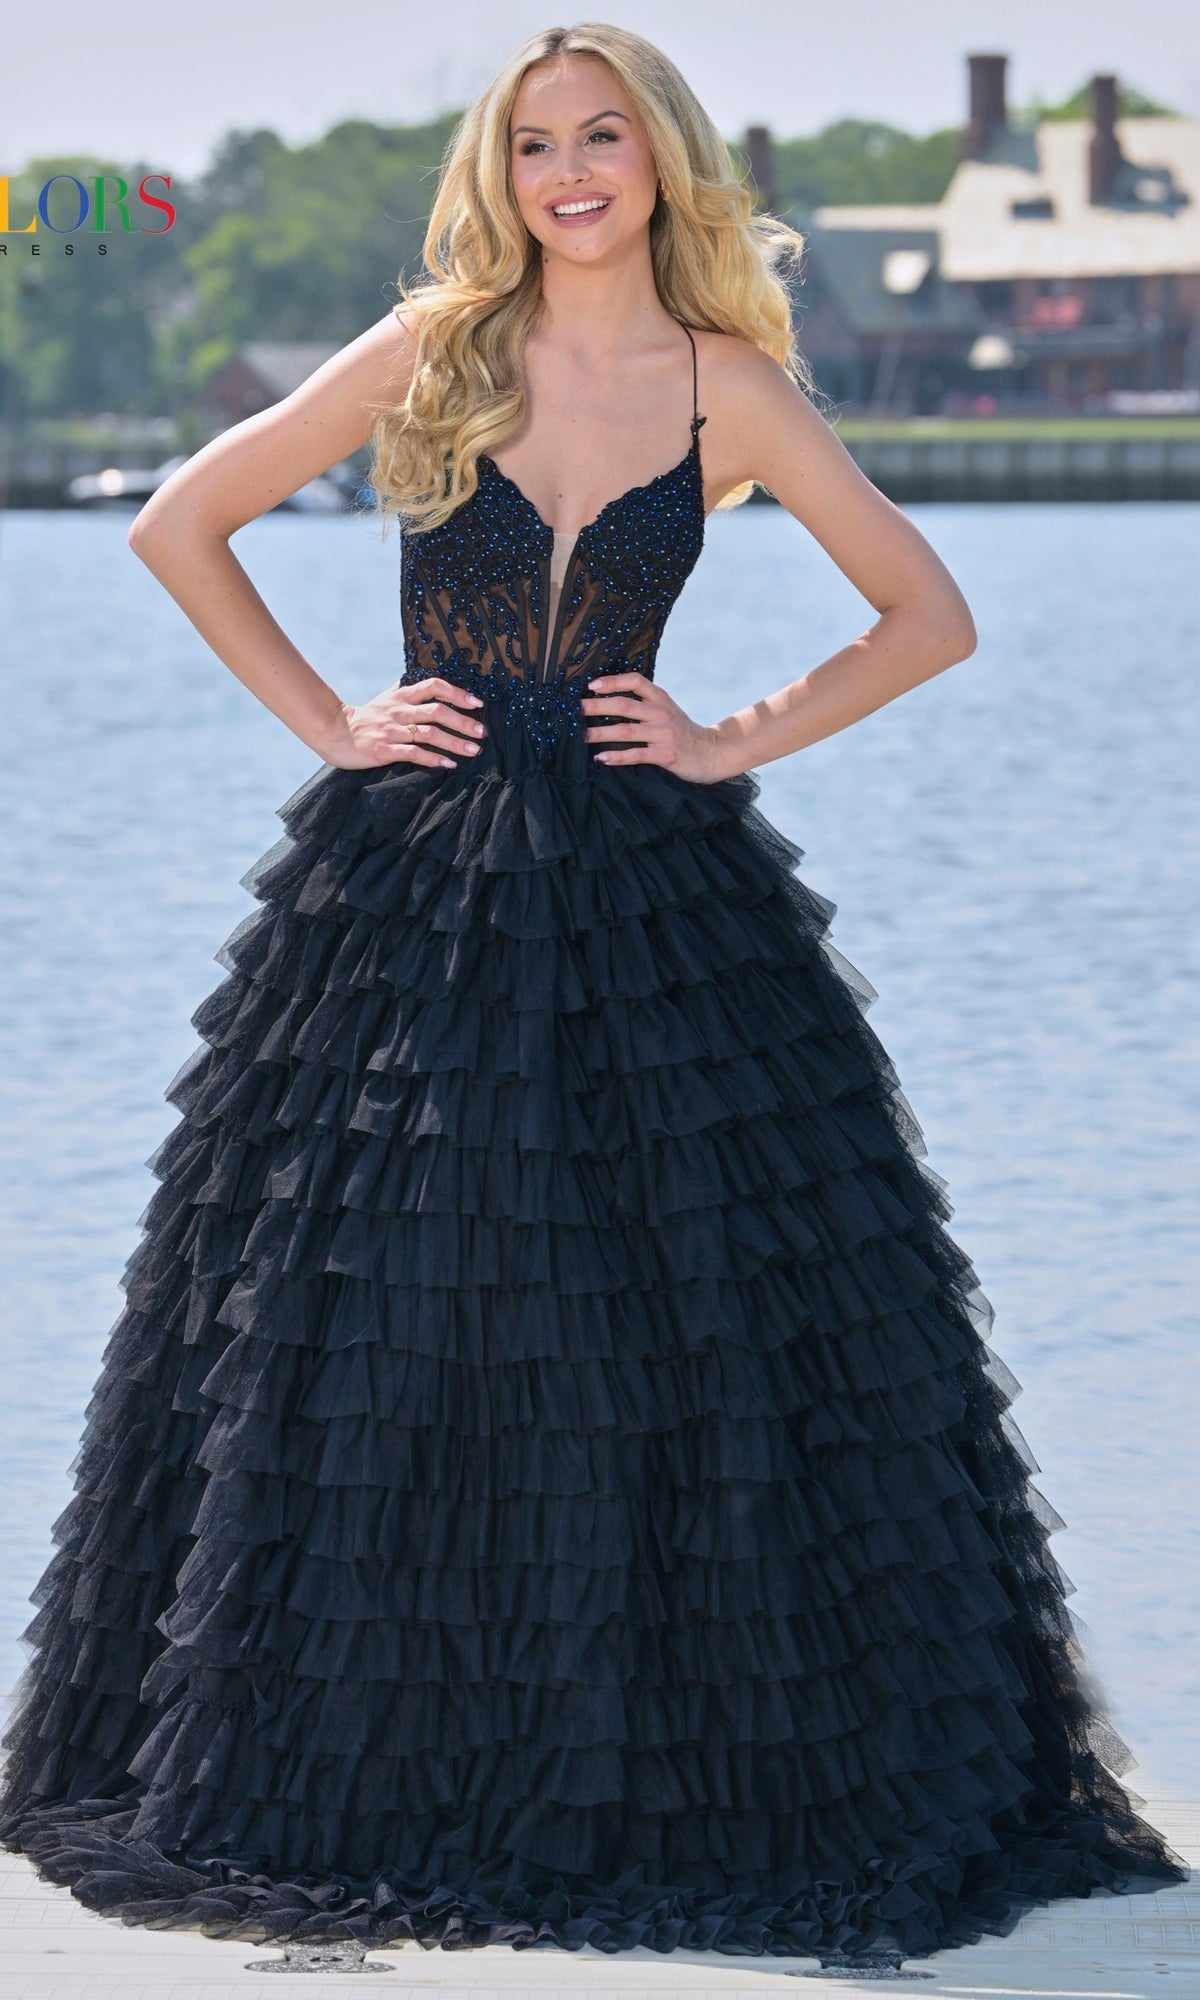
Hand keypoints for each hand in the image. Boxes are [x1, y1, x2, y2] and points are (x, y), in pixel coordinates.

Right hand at [320, 678, 486, 770]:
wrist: (334, 732)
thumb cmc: (365, 717)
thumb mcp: (386, 699)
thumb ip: (405, 690)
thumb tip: (426, 683)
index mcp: (401, 696)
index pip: (434, 687)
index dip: (457, 693)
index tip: (477, 703)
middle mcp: (399, 711)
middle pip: (437, 711)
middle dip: (462, 721)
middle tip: (482, 732)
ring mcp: (392, 730)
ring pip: (429, 733)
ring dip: (454, 742)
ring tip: (473, 750)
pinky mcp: (384, 750)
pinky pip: (414, 753)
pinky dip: (433, 759)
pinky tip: (448, 764)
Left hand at [582, 674, 733, 782]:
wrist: (712, 752)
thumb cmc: (683, 732)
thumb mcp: (667, 710)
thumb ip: (644, 704)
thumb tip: (608, 700)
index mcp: (660, 698)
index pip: (635, 681)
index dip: (612, 681)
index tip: (591, 685)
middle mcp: (661, 712)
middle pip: (623, 705)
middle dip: (596, 706)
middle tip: (574, 709)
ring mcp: (664, 733)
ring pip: (626, 730)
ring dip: (600, 733)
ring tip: (581, 736)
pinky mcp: (665, 754)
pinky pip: (636, 755)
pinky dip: (617, 756)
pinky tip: (601, 758)